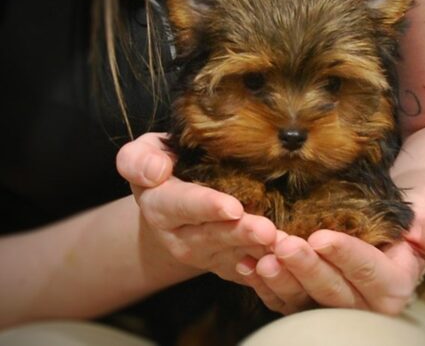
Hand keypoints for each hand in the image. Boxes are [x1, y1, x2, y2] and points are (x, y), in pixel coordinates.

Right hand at [116, 133, 276, 283]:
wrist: (171, 204)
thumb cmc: (164, 167)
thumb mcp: (143, 154)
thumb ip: (138, 159)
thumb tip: (156, 171)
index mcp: (160, 205)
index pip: (183, 205)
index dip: (207, 206)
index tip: (232, 207)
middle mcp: (180, 236)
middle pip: (213, 236)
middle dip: (240, 234)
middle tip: (267, 230)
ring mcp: (204, 254)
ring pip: (233, 255)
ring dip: (259, 251)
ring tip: (283, 243)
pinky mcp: (224, 265)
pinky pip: (245, 272)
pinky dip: (265, 270)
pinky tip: (285, 261)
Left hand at [237, 206, 424, 314]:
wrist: (385, 222)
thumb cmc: (407, 218)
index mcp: (392, 286)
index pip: (373, 280)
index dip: (349, 260)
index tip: (324, 236)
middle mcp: (360, 302)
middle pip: (335, 295)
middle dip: (309, 271)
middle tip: (284, 244)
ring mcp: (329, 298)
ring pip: (304, 300)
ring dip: (282, 280)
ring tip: (260, 256)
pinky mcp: (305, 291)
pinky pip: (283, 294)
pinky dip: (264, 281)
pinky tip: (244, 262)